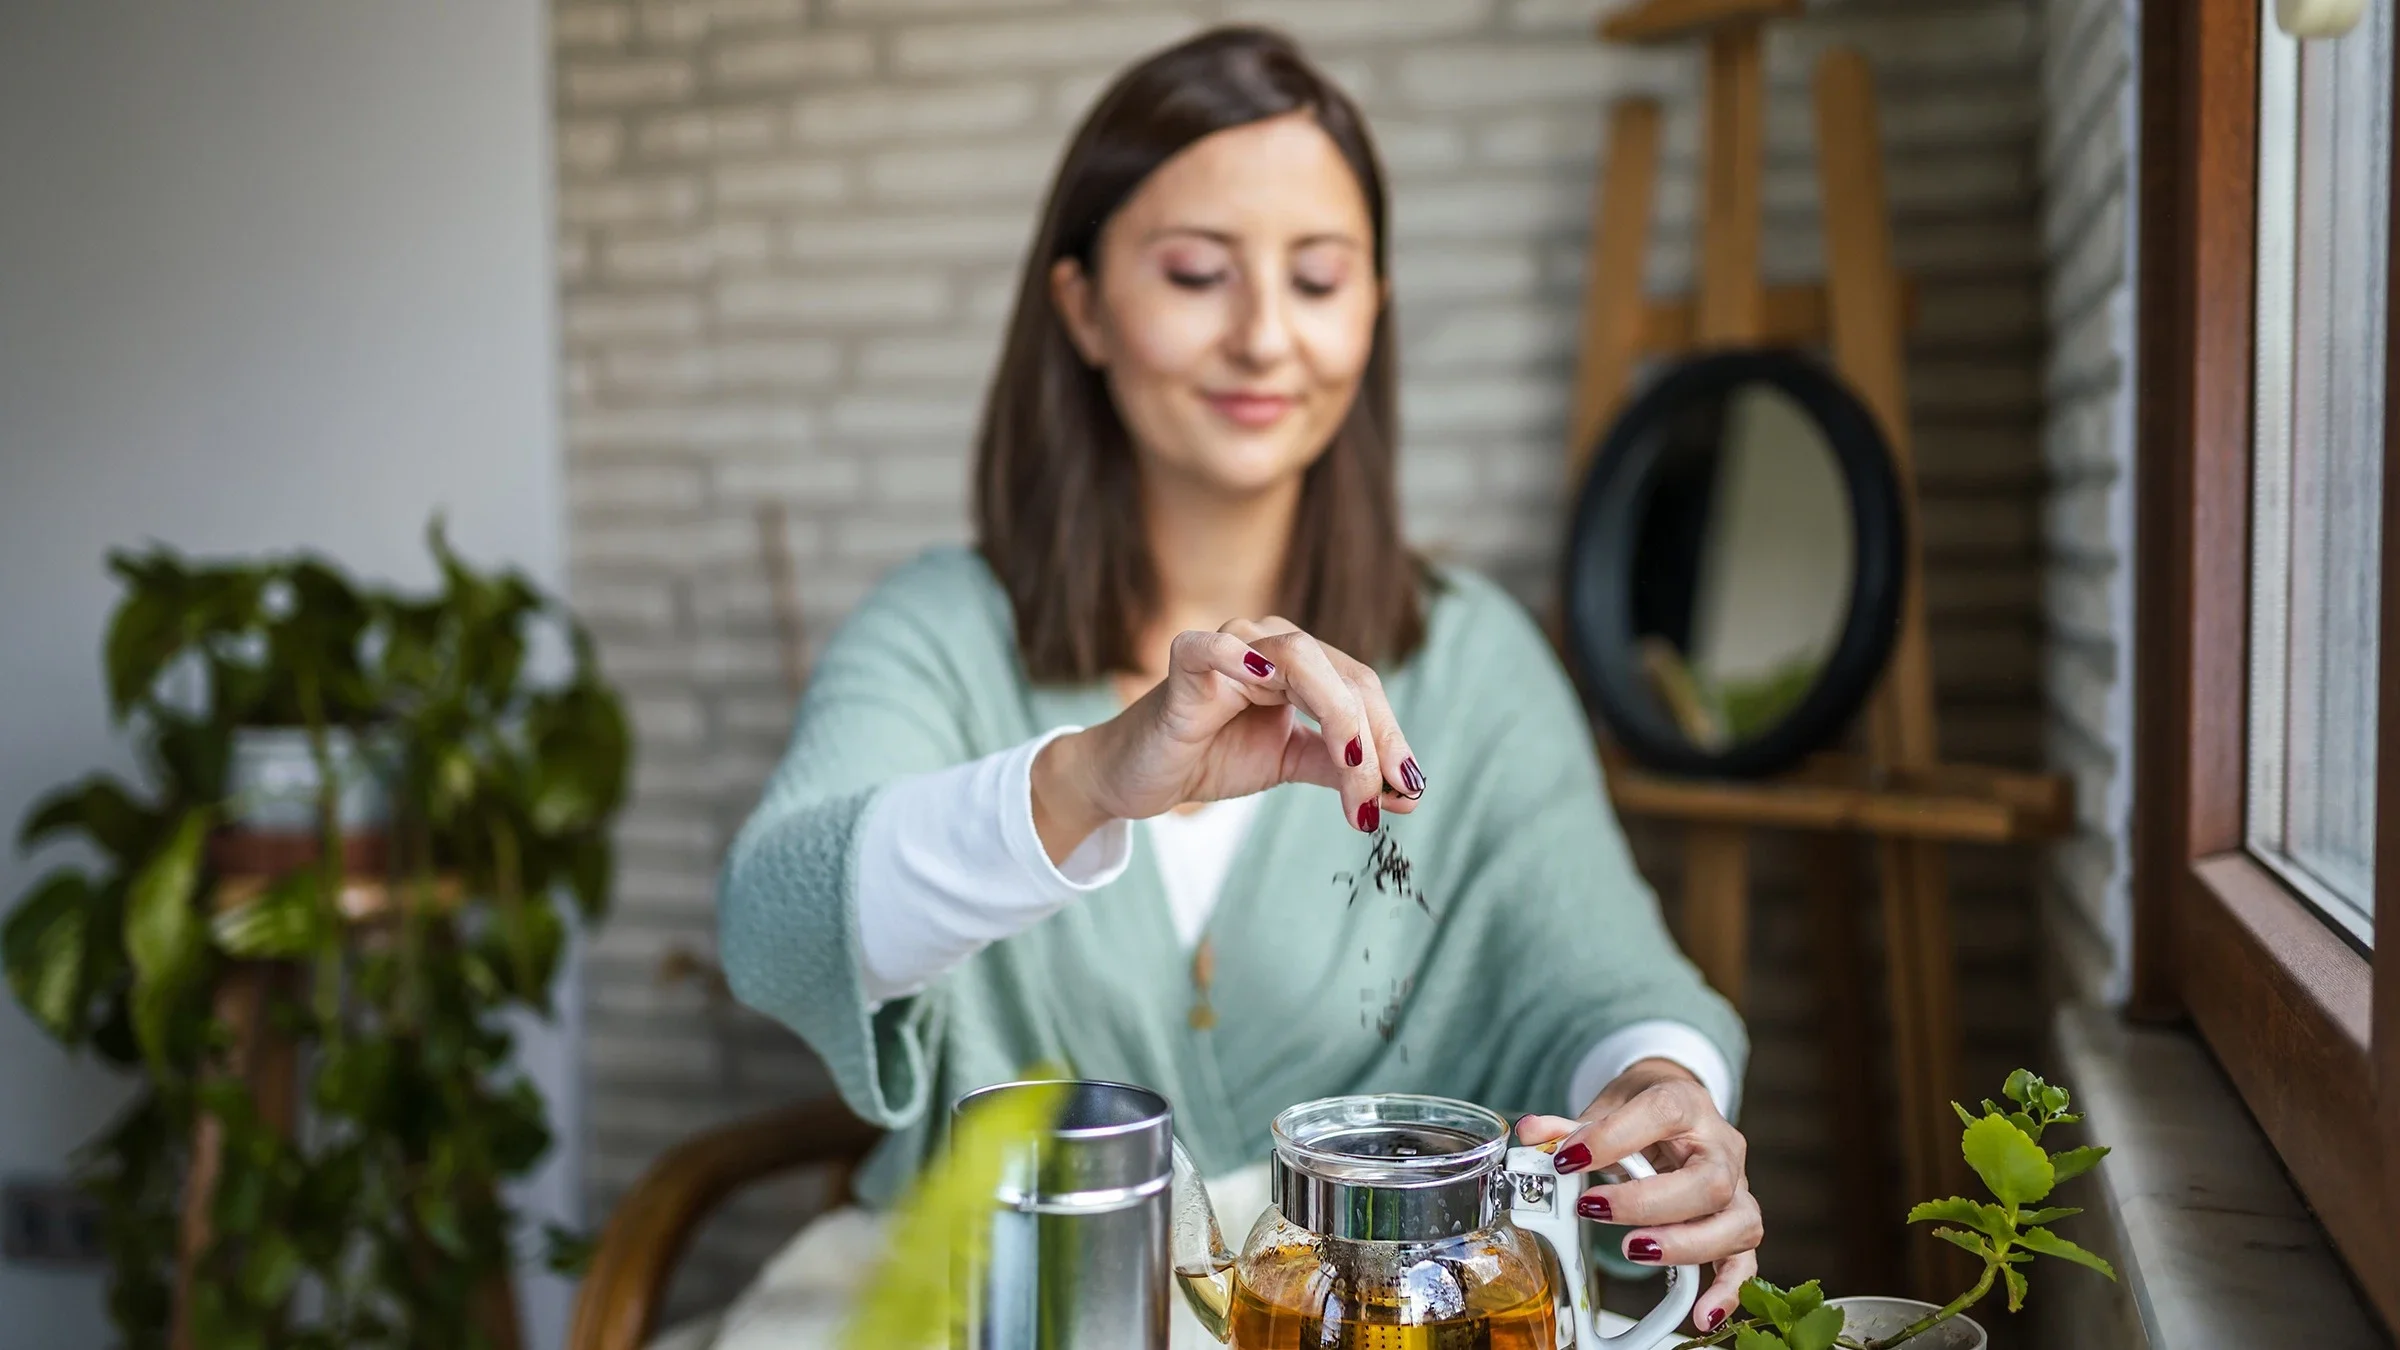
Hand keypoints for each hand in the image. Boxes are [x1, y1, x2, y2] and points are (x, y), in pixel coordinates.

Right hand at [1029, 618, 1425, 858]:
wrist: (1141, 776)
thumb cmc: (1212, 757)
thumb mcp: (1291, 763)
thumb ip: (1343, 770)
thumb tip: (1407, 796)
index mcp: (1302, 662)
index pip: (1362, 689)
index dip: (1391, 738)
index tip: (1410, 794)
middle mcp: (1271, 643)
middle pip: (1343, 676)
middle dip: (1371, 740)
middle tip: (1378, 798)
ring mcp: (1229, 646)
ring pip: (1301, 661)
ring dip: (1337, 719)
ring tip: (1353, 769)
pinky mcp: (1185, 662)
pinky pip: (1213, 648)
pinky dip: (1239, 659)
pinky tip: (1262, 682)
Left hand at [1517, 1059, 1760, 1336]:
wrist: (1680, 1106)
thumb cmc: (1645, 1108)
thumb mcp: (1608, 1105)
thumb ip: (1570, 1126)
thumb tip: (1530, 1134)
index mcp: (1687, 1104)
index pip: (1664, 1112)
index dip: (1614, 1137)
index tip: (1568, 1159)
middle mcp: (1721, 1146)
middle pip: (1709, 1181)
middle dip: (1648, 1203)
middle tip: (1593, 1210)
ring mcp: (1738, 1187)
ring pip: (1737, 1222)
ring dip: (1685, 1246)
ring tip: (1634, 1250)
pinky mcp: (1737, 1222)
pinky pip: (1745, 1261)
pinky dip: (1726, 1290)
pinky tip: (1701, 1313)